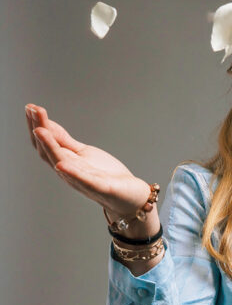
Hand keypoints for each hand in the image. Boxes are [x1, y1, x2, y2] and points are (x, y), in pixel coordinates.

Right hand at [26, 103, 153, 218]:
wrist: (128, 196)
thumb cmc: (105, 175)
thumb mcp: (82, 152)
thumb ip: (64, 141)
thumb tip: (45, 124)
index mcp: (64, 162)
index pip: (44, 144)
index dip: (36, 125)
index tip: (30, 107)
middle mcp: (68, 172)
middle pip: (47, 151)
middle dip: (39, 130)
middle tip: (33, 110)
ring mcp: (83, 181)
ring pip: (61, 163)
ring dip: (49, 147)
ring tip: (40, 130)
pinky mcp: (100, 188)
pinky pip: (84, 181)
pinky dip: (72, 173)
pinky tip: (62, 164)